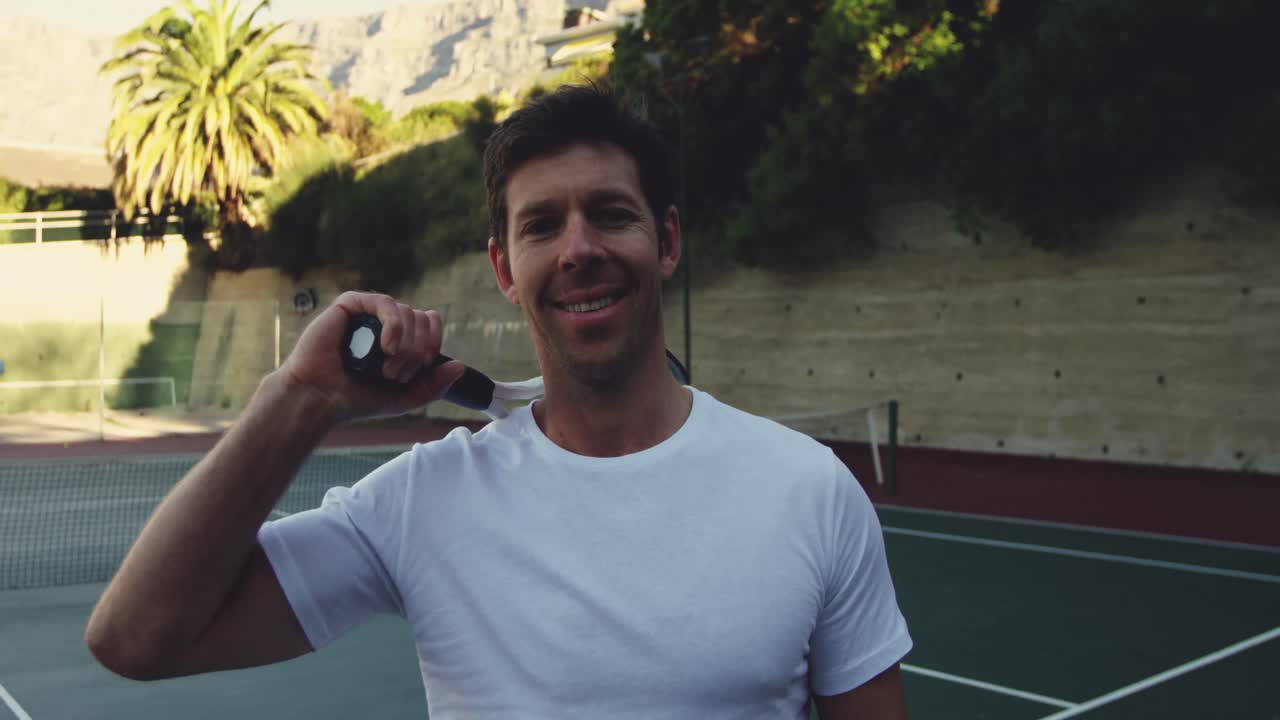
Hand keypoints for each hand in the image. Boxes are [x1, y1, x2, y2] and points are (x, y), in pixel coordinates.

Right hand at [278, 291, 465, 423]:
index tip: (422, 367)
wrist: (321, 397)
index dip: (434, 343)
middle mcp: (385, 322)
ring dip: (405, 345)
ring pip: (407, 312)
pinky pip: (385, 303)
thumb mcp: (405, 398)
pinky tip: (387, 347)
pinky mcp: (351, 305)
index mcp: (399, 337)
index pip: (431, 323)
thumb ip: (434, 385)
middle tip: (396, 375)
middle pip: (422, 319)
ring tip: (386, 368)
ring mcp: (368, 313)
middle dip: (417, 351)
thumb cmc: (358, 397)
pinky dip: (393, 325)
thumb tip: (460, 366)